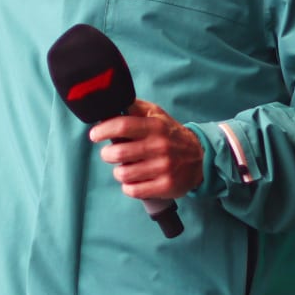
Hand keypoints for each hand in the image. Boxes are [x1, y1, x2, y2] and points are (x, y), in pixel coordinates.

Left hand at [88, 99, 203, 200]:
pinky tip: (133, 180)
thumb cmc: (169, 133)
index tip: (94, 135)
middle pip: (119, 152)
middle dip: (107, 154)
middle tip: (109, 153)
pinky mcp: (166, 186)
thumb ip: (134, 107)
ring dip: (118, 172)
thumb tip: (110, 103)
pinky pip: (134, 190)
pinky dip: (128, 186)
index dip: (103, 130)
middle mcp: (160, 146)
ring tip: (123, 167)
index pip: (122, 126)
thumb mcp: (156, 114)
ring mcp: (164, 168)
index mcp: (155, 126)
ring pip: (124, 174)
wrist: (200, 158)